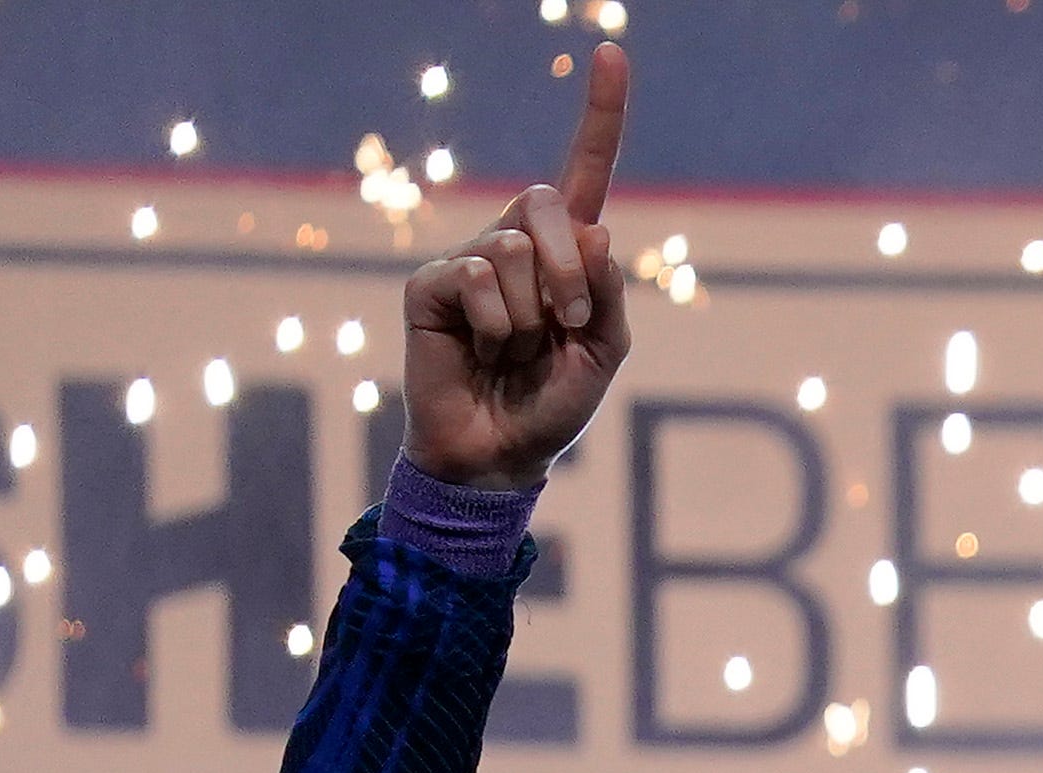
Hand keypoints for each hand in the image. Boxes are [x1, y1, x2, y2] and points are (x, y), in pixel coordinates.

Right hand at [401, 43, 631, 496]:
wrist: (500, 452)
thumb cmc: (554, 402)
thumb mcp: (604, 351)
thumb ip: (608, 293)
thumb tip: (595, 229)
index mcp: (568, 253)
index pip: (587, 173)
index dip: (602, 115)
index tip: (613, 51)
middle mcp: (518, 241)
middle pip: (549, 203)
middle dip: (570, 272)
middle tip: (564, 325)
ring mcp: (470, 258)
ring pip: (514, 250)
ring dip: (530, 315)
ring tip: (513, 350)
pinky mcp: (430, 282)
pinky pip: (473, 278)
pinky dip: (491, 323)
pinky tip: (480, 348)